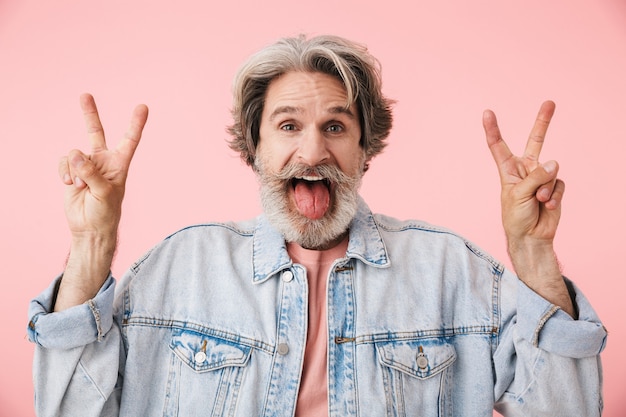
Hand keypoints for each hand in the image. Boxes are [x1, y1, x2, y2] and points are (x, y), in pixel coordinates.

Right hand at [54, 94, 147, 310]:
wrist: (89, 227)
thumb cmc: (105, 213)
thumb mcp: (104, 193)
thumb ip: (91, 172)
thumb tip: (75, 152)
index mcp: (120, 164)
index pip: (130, 140)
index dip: (136, 123)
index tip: (143, 106)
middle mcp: (103, 161)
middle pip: (96, 132)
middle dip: (90, 114)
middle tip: (85, 95)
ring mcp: (86, 165)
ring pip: (74, 153)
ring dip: (75, 170)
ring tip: (81, 186)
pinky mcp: (72, 171)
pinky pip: (64, 162)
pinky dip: (65, 173)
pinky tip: (70, 185)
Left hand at [483, 100, 563, 248]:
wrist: (530, 237)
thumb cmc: (516, 217)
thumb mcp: (518, 195)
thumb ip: (536, 176)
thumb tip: (554, 162)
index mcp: (508, 170)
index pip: (498, 146)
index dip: (493, 129)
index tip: (487, 112)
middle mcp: (525, 169)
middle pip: (535, 141)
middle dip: (543, 122)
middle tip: (550, 102)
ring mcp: (542, 177)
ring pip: (551, 170)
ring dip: (545, 187)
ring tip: (538, 201)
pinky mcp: (555, 186)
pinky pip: (559, 183)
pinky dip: (554, 195)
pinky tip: (548, 205)